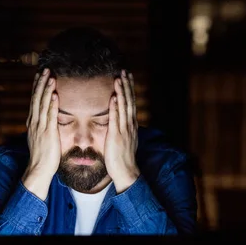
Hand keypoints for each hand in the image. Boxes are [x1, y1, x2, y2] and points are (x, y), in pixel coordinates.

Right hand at [22, 68, 60, 199]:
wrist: (39, 170)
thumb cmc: (42, 156)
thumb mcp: (40, 138)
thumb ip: (42, 127)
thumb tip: (46, 120)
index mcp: (33, 123)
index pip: (34, 101)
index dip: (36, 87)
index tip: (39, 75)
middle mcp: (34, 123)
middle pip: (36, 98)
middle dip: (40, 83)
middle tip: (45, 69)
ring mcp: (40, 127)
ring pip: (42, 104)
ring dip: (46, 89)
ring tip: (50, 76)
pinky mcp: (48, 133)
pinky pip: (50, 116)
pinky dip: (51, 104)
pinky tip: (54, 94)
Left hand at [104, 70, 139, 193]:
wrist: (126, 173)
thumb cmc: (123, 159)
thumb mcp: (125, 141)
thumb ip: (123, 130)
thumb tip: (120, 123)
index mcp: (131, 126)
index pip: (131, 103)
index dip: (130, 89)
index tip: (127, 77)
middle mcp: (130, 126)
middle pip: (129, 101)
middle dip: (127, 86)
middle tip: (125, 71)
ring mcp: (124, 130)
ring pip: (124, 107)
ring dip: (122, 92)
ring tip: (119, 78)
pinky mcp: (117, 136)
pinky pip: (116, 119)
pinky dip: (116, 107)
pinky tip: (114, 96)